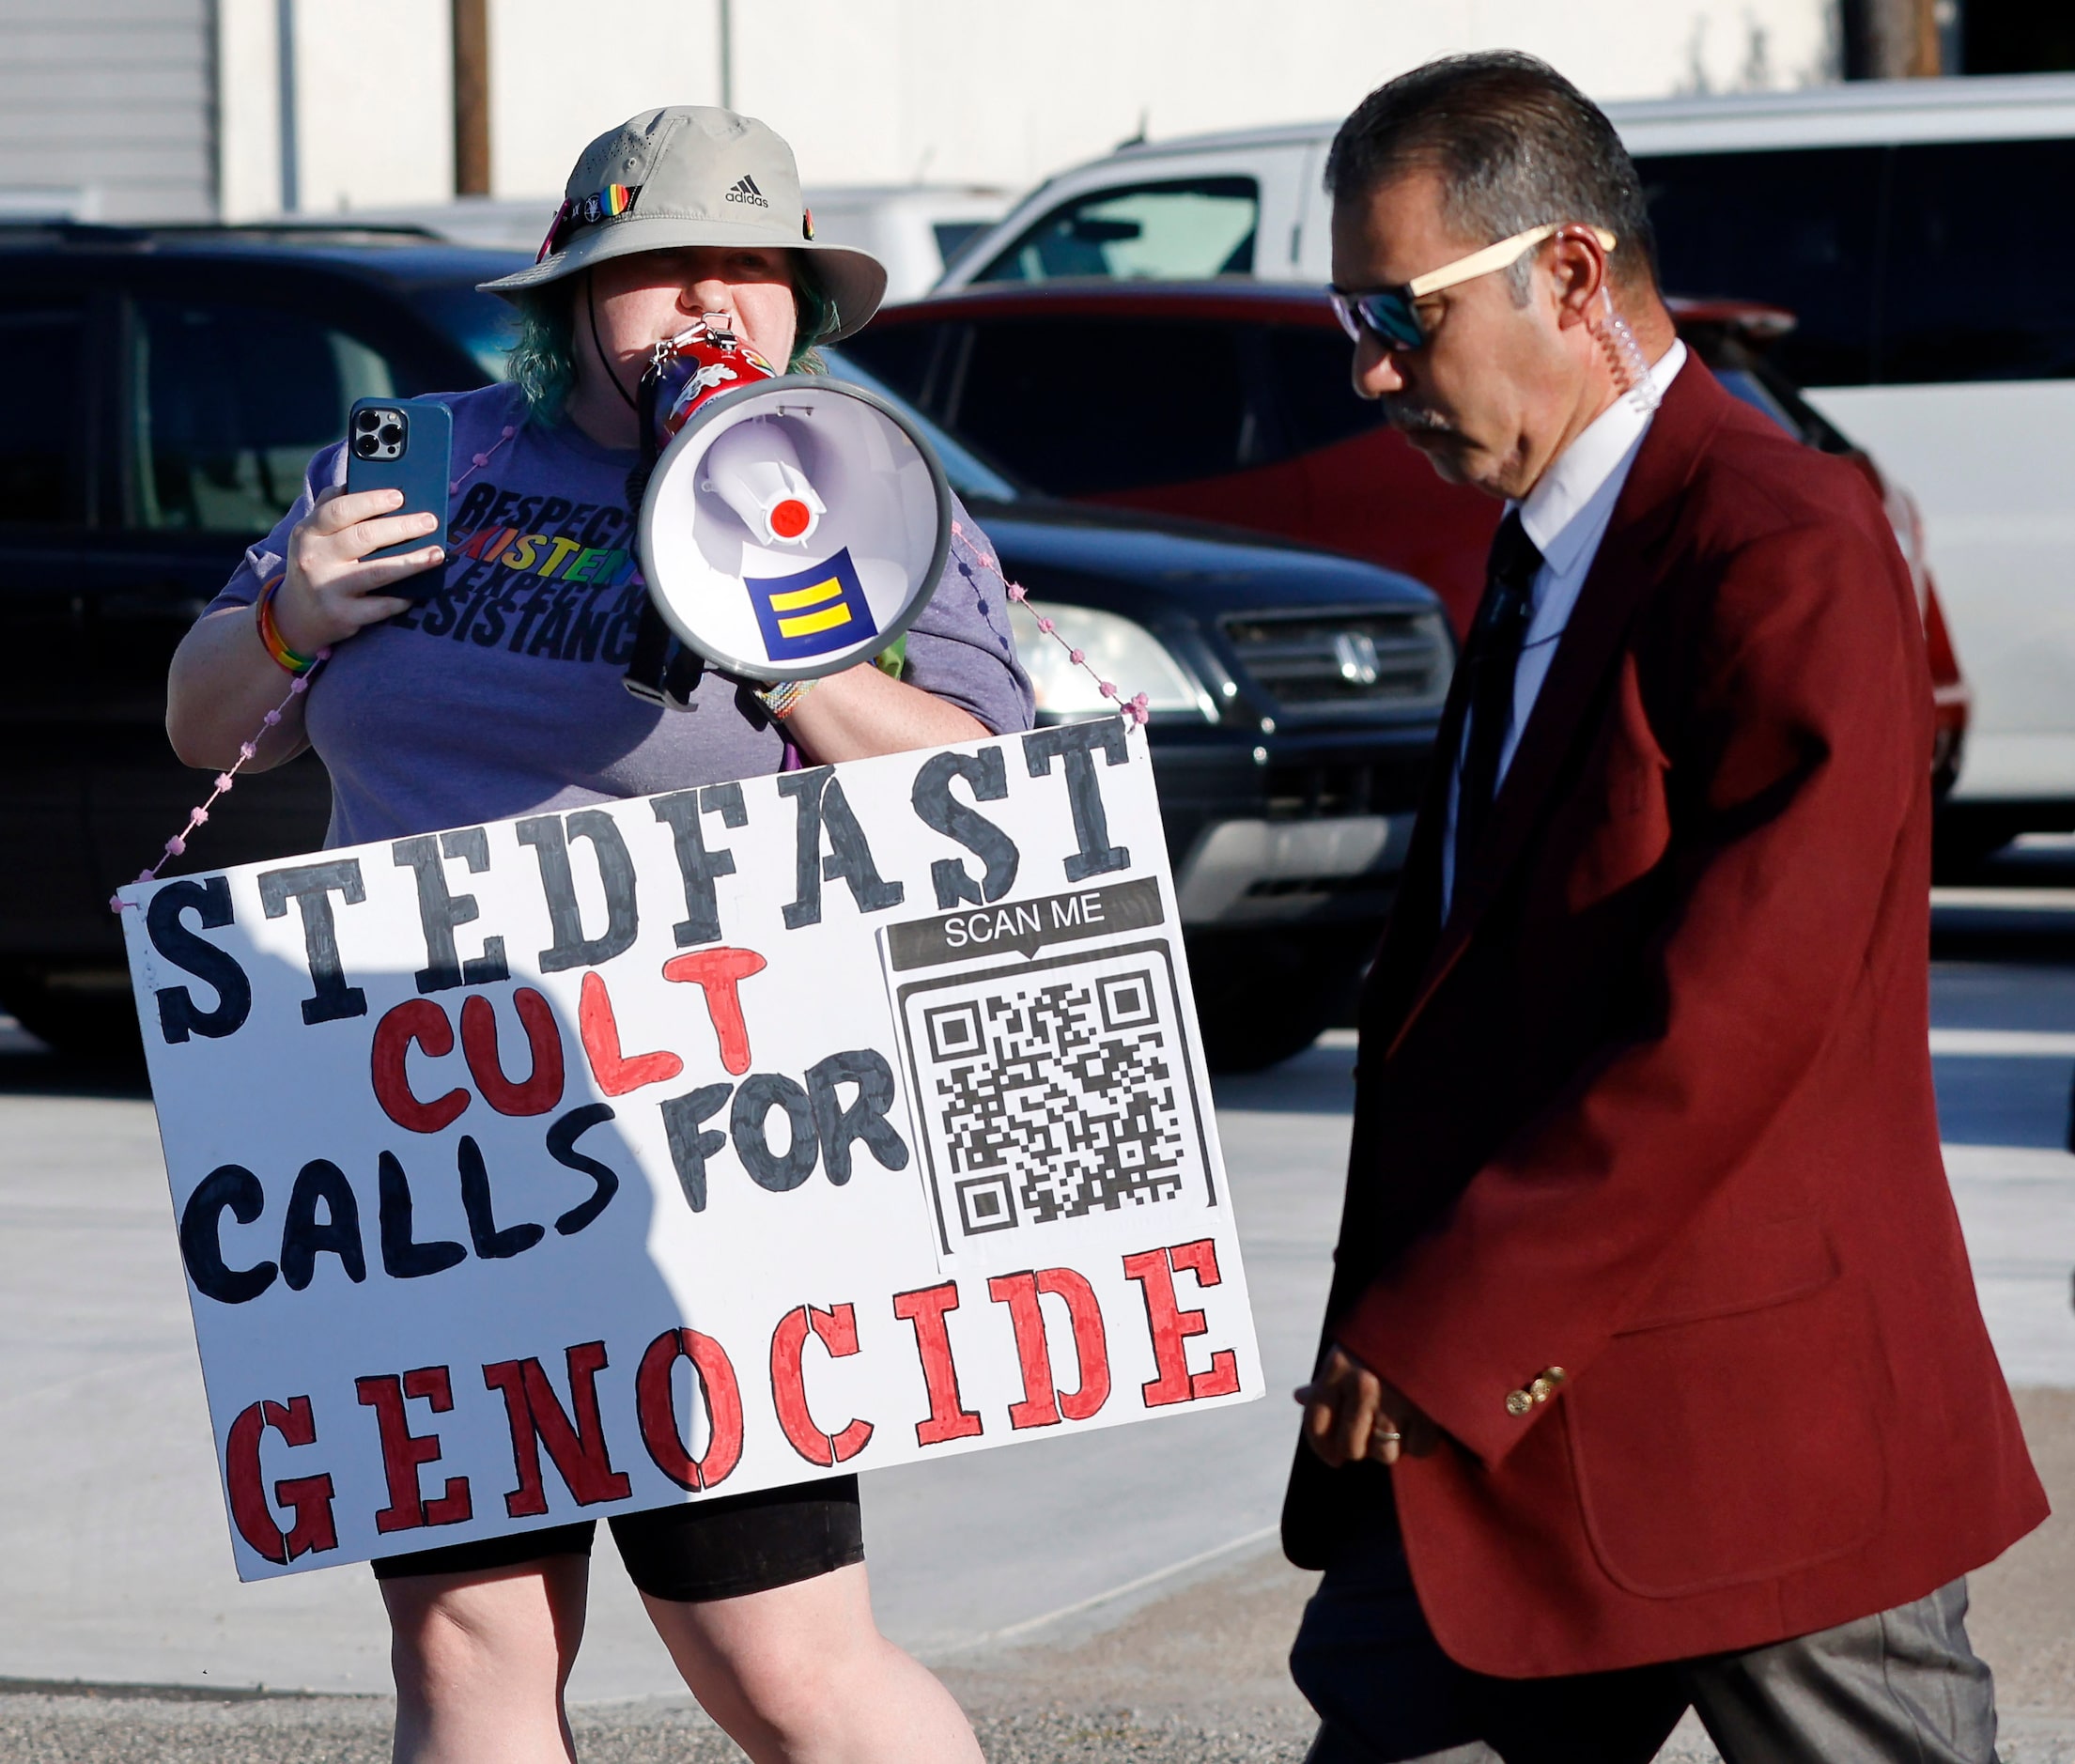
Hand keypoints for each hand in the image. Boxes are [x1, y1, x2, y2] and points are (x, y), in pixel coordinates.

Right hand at [271, 485, 442, 654]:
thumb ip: (330, 506)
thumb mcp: (312, 534)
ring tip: (437, 553)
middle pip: (363, 538)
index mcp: (308, 532)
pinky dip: (401, 599)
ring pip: (376, 573)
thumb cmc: (316, 563)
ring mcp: (328, 589)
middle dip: (401, 527)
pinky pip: (380, 607)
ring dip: (411, 562)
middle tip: (430, 521)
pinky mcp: (342, 616)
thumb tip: (360, 479)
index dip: (371, 501)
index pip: (339, 510)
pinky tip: (418, 591)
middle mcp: (315, 559)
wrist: (296, 616)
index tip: (399, 496)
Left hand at [1294, 1342, 1436, 1466]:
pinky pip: (1418, 1449)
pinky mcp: (1429, 1411)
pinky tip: (1420, 1422)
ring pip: (1384, 1454)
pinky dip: (1420, 1442)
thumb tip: (1299, 1397)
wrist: (1434, 1316)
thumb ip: (1326, 1379)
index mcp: (1338, 1369)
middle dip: (1359, 1447)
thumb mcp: (1349, 1350)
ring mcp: (1396, 1401)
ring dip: (1391, 1446)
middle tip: (1370, 1436)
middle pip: (1350, 1448)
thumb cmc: (1386, 1337)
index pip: (1316, 1425)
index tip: (1333, 1457)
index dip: (1322, 1448)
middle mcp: (1363, 1387)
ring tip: (1397, 1424)